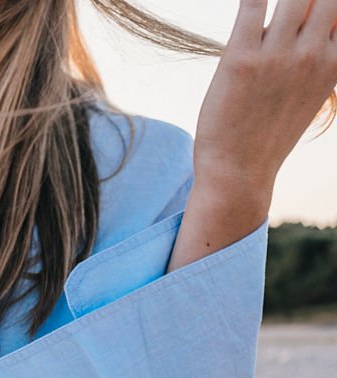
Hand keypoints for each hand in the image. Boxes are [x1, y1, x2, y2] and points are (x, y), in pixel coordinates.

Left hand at [169, 0, 336, 270]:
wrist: (238, 172)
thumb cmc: (267, 133)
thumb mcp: (308, 94)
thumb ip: (315, 58)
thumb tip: (303, 26)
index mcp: (333, 64)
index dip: (328, 11)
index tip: (318, 11)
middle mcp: (313, 55)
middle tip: (296, 5)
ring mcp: (278, 55)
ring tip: (272, 6)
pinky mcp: (241, 58)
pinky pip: (252, 5)